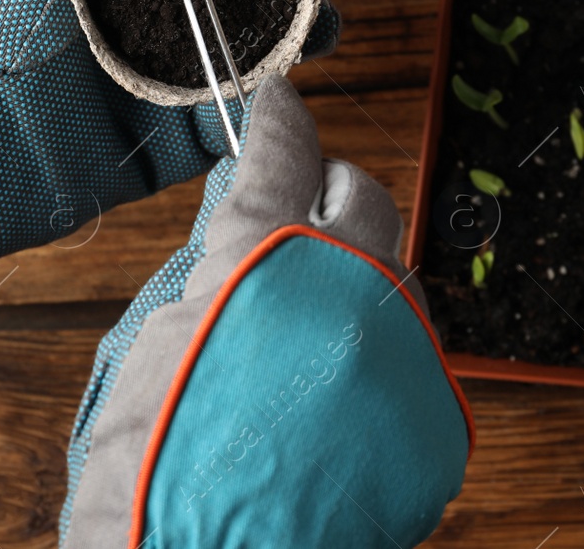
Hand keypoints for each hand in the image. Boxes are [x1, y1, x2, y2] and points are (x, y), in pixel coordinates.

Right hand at [59, 75, 472, 547]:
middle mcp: (351, 295)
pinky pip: (411, 357)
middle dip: (329, 197)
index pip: (284, 157)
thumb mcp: (148, 346)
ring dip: (355, 279)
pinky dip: (374, 355)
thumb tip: (245, 224)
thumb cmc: (151, 477)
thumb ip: (214, 271)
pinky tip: (329, 390)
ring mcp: (401, 357)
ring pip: (396, 277)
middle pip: (365, 200)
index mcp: (265, 265)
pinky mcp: (434, 419)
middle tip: (295, 216)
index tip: (280, 105)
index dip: (281, 124)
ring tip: (303, 326)